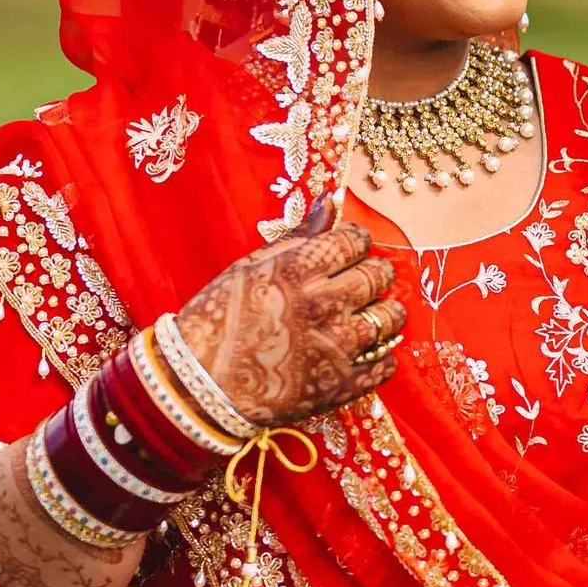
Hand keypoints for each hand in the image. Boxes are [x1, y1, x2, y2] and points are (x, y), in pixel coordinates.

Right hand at [176, 200, 403, 424]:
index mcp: (296, 271)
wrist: (198, 387)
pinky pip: (385, 365)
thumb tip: (329, 200)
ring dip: (385, 312)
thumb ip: (296, 237)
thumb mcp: (248, 269)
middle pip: (378, 275)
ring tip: (368, 315)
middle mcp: (321, 305)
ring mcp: (334, 347)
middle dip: (375, 273)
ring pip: (389, 318)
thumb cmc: (215, 321)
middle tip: (361, 281)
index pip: (354, 241)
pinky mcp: (339, 386)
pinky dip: (381, 357)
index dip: (356, 242)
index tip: (348, 250)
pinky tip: (366, 353)